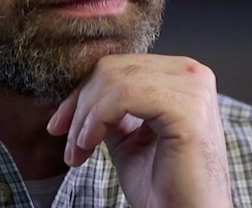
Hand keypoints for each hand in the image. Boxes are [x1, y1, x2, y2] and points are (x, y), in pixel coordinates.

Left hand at [46, 54, 231, 207]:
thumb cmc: (164, 187)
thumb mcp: (127, 135)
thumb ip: (109, 108)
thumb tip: (77, 94)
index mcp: (180, 75)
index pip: (118, 65)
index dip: (82, 91)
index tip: (59, 122)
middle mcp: (191, 74)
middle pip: (113, 69)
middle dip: (79, 104)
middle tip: (65, 139)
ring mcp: (192, 88)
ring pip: (114, 80)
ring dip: (85, 116)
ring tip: (78, 148)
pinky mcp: (186, 109)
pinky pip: (124, 96)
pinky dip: (98, 118)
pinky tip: (90, 144)